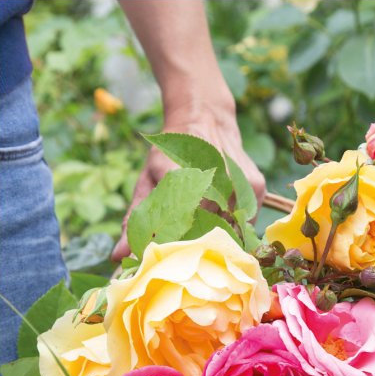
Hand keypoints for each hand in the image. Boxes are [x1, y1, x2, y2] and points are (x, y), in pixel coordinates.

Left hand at [111, 113, 265, 261]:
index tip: (167, 254)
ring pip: (229, 232)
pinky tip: (223, 216)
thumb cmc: (171, 155)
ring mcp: (238, 184)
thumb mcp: (148, 181)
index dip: (172, 248)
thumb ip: (134, 220)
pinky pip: (246, 224)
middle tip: (186, 244)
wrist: (204, 118)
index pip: (176, 234)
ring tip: (205, 229)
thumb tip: (119, 257)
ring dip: (217, 236)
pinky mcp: (256, 187)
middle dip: (194, 245)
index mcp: (179, 179)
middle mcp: (213, 181)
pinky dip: (235, 228)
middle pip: (205, 235)